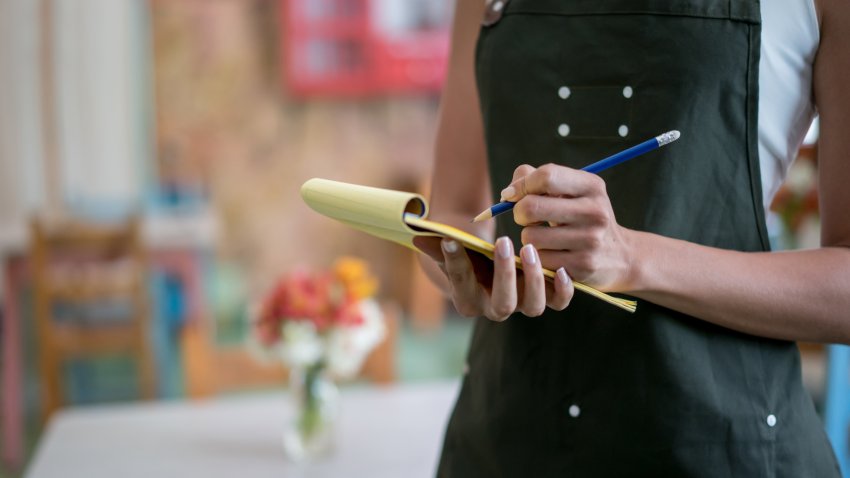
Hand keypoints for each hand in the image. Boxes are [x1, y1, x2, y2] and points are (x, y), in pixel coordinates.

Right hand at [413, 235, 573, 320]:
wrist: (489, 259)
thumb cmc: (468, 251)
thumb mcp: (451, 247)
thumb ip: (438, 243)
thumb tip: (419, 235)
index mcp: (468, 299)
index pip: (461, 283)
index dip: (455, 262)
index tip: (452, 239)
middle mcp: (496, 308)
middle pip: (502, 304)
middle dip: (503, 274)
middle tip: (502, 241)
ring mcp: (522, 304)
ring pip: (532, 305)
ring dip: (534, 279)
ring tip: (529, 249)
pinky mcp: (545, 296)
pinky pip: (558, 302)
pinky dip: (564, 290)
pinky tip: (563, 269)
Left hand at [501, 163, 635, 290]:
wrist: (620, 256)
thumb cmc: (583, 218)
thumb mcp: (572, 192)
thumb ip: (537, 180)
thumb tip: (508, 192)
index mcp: (592, 186)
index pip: (546, 176)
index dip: (521, 185)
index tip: (512, 195)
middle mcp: (594, 211)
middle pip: (531, 207)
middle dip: (519, 213)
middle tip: (525, 218)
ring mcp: (590, 240)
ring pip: (530, 237)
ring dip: (529, 238)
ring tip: (545, 237)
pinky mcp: (583, 265)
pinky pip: (540, 259)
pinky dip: (539, 257)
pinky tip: (554, 254)